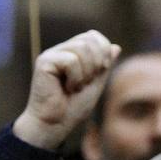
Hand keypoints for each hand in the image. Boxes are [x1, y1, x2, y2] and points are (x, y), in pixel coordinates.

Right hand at [12, 31, 120, 150]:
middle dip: (97, 61)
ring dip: (86, 72)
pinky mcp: (44, 62)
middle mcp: (60, 50)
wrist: (56, 123)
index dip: (104, 49)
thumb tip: (116, 46)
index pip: (93, 36)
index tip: (103, 69)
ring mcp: (51, 55)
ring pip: (81, 47)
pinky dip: (76, 77)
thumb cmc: (74, 106)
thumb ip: (104, 65)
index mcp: (71, 53)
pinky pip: (71, 60)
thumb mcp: (96, 83)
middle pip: (89, 39)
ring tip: (76, 86)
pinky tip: (67, 88)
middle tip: (88, 81)